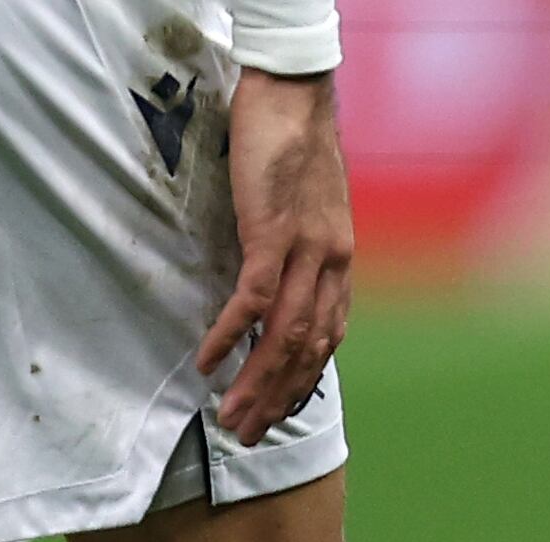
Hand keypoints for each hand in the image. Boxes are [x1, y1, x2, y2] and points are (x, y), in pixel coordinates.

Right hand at [202, 68, 354, 447]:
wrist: (294, 96)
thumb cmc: (292, 149)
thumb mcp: (306, 210)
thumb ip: (299, 252)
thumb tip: (278, 285)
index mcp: (340, 265)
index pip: (325, 343)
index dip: (301, 385)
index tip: (278, 418)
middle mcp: (331, 266)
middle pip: (306, 353)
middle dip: (276, 401)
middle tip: (247, 438)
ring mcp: (306, 252)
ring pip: (283, 337)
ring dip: (254, 383)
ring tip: (228, 417)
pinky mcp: (274, 233)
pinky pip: (254, 298)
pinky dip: (232, 335)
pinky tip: (210, 363)